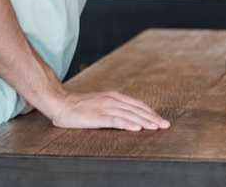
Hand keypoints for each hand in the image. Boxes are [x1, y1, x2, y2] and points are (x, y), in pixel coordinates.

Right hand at [46, 90, 170, 131]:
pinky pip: (116, 120)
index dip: (150, 112)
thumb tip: (129, 115)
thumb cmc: (80, 105)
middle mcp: (113, 100)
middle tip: (165, 125)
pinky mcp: (98, 116)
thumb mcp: (101, 102)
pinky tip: (137, 128)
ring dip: (145, 122)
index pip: (138, 105)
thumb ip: (114, 106)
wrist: (60, 103)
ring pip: (130, 115)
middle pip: (137, 110)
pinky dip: (128, 124)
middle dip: (152, 118)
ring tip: (156, 128)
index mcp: (115, 96)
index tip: (160, 119)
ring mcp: (106, 107)